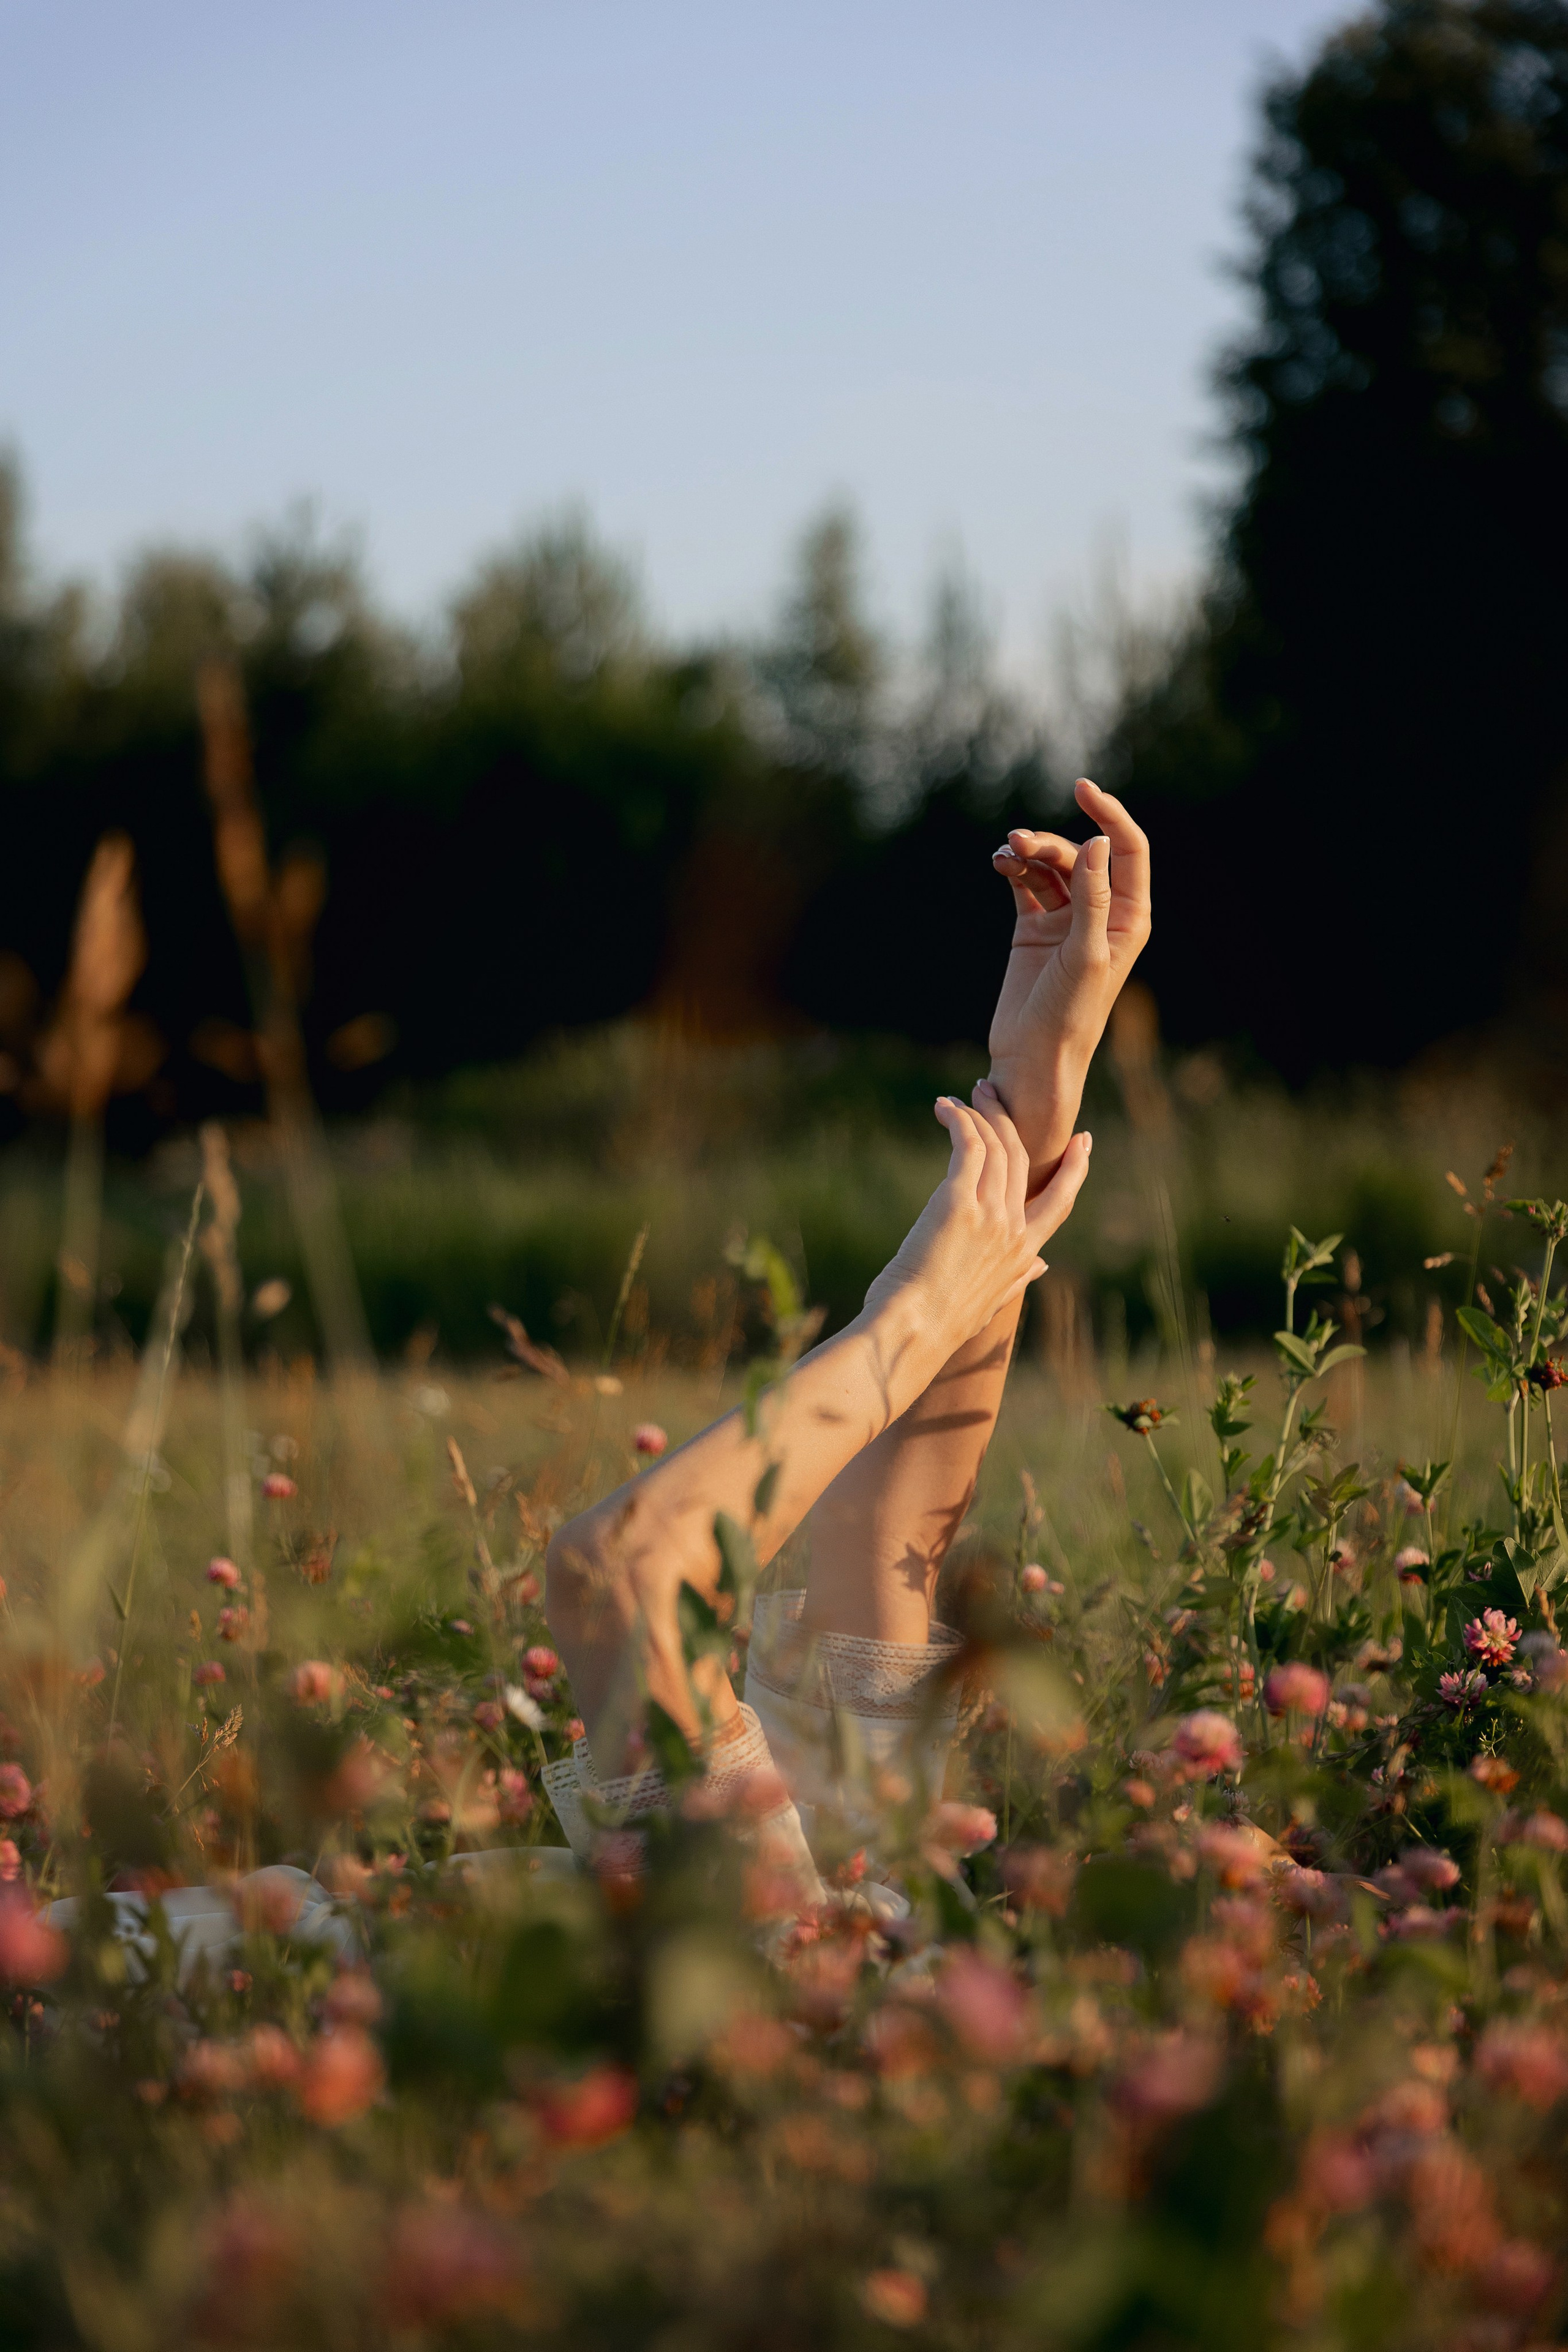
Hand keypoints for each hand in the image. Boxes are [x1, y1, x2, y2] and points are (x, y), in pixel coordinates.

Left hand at [864, 1085, 1091, 1353]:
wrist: (913, 1332)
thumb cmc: (940, 1322)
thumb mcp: (990, 1302)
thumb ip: (1017, 1279)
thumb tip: (1041, 1267)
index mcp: (1025, 1253)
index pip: (1061, 1200)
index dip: (1075, 1168)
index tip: (1084, 1140)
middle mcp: (1014, 1229)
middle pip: (1023, 1158)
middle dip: (1009, 1119)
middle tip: (991, 1092)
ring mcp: (990, 1214)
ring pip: (998, 1145)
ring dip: (983, 1112)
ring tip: (966, 1094)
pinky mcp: (958, 1201)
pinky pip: (969, 1145)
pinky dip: (959, 1120)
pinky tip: (945, 1109)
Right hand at [987, 777, 1149, 1179]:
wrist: (1032, 1057)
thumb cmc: (1070, 1014)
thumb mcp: (1086, 954)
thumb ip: (1093, 898)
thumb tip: (1097, 842)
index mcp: (1130, 917)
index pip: (1127, 850)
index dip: (1109, 814)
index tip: (1081, 788)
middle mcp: (1101, 913)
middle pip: (1081, 853)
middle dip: (1051, 841)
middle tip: (1019, 844)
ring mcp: (1065, 919)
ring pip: (1050, 865)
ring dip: (1028, 852)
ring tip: (1005, 852)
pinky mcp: (1032, 928)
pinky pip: (1025, 882)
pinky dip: (1012, 868)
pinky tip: (999, 862)